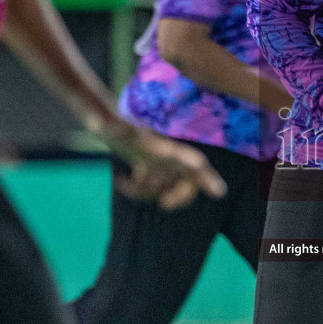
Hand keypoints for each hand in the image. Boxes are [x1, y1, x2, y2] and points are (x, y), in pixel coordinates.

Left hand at [97, 119, 226, 209]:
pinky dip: (138, 190)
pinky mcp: (147, 166)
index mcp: (162, 148)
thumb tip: (104, 126)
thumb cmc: (106, 121)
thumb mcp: (109, 127)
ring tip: (125, 184)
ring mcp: (157, 161)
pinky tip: (121, 181)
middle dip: (181, 195)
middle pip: (188, 179)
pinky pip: (151, 187)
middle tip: (164, 205)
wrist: (102, 118)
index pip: (191, 162)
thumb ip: (113, 129)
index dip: (206, 177)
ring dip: (149, 193)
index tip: (220, 192)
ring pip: (167, 186)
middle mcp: (165, 155)